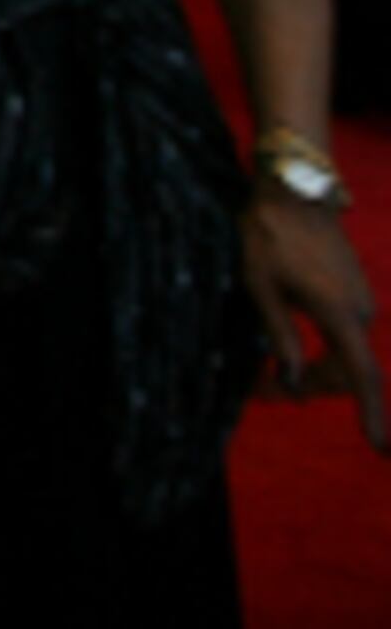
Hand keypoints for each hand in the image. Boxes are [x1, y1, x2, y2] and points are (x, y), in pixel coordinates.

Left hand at [240, 192, 386, 452]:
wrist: (294, 191)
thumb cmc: (269, 236)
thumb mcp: (260, 286)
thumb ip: (280, 335)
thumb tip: (291, 381)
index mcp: (340, 313)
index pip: (361, 376)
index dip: (370, 414)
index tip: (380, 448)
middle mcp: (359, 310)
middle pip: (345, 371)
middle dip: (311, 388)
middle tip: (263, 394)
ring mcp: (359, 300)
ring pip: (343, 354)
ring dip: (313, 371)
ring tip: (264, 378)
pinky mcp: (352, 291)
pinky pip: (341, 335)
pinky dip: (319, 350)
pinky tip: (286, 353)